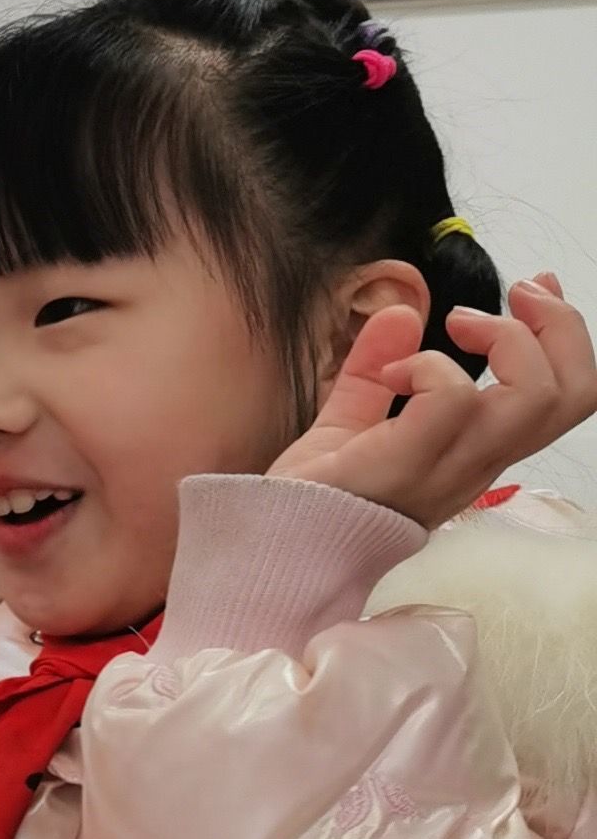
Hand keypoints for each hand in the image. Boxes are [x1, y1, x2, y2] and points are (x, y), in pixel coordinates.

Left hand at [269, 277, 596, 525]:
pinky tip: (393, 372)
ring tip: (458, 324)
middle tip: (515, 296)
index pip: (561, 398)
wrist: (272, 547)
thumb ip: (375, 369)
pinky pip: (456, 400)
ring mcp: (450, 468)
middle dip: (560, 326)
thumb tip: (398, 313)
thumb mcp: (347, 423)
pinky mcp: (408, 465)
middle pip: (573, 395)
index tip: (532, 291)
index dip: (564, 336)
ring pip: (536, 395)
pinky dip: (431, 366)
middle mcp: (477, 462)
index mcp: (475, 451)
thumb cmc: (311, 500)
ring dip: (508, 338)